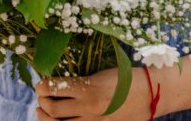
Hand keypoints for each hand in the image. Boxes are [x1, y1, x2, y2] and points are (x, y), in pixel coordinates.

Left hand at [34, 67, 156, 120]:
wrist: (151, 94)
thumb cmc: (125, 79)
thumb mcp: (100, 74)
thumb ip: (80, 81)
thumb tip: (57, 84)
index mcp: (89, 88)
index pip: (53, 88)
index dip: (41, 86)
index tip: (40, 84)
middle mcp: (89, 107)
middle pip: (52, 109)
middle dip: (42, 102)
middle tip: (41, 98)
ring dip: (47, 117)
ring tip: (44, 111)